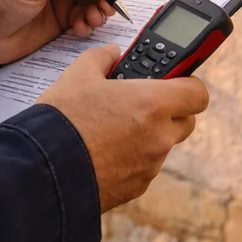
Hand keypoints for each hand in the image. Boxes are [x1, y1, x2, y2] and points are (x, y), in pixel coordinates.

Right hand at [39, 45, 209, 211]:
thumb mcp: (78, 75)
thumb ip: (101, 57)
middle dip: (170, 111)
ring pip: (162, 145)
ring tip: (113, 128)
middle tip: (141, 103)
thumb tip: (111, 53)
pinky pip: (144, 167)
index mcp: (153, 103)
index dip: (187, 85)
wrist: (43, 171)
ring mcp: (150, 166)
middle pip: (185, 121)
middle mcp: (159, 136)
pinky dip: (132, 158)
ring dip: (148, 136)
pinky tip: (104, 151)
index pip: (198, 94)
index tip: (173, 81)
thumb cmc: (64, 120)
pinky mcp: (136, 188)